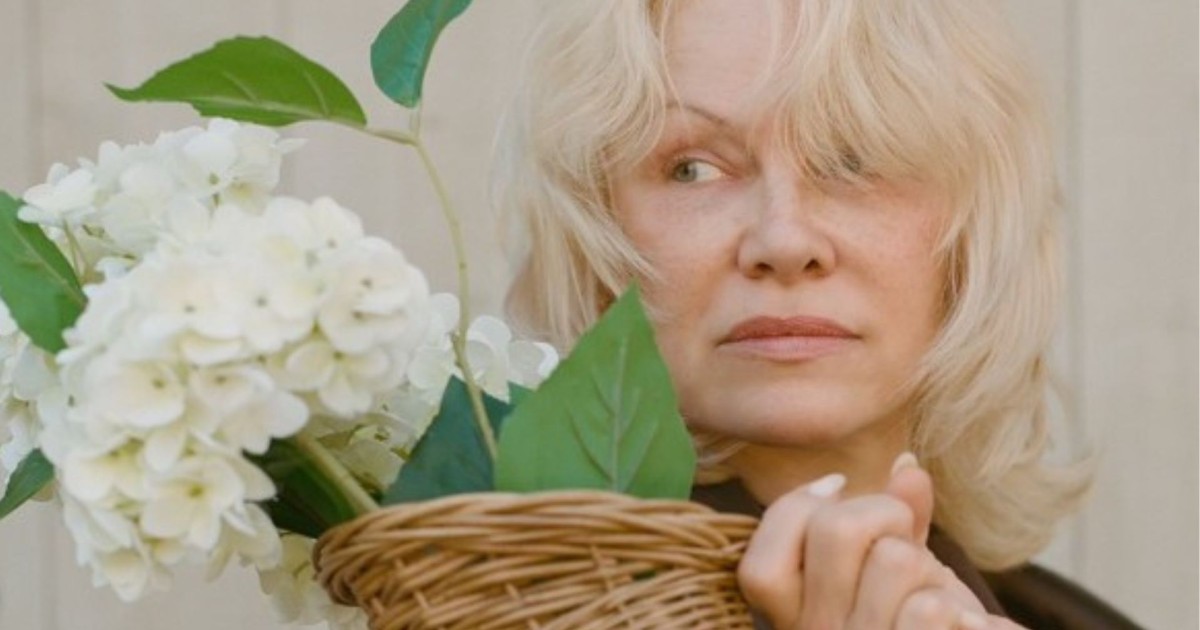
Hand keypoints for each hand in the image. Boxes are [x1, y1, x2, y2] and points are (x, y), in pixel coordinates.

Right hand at [737, 455, 1019, 628]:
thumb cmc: (915, 615)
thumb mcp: (891, 562)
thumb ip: (892, 514)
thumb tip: (907, 467)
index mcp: (792, 614)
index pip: (761, 567)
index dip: (798, 505)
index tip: (837, 484)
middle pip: (835, 530)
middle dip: (884, 512)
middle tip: (901, 539)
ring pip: (893, 559)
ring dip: (926, 566)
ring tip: (930, 591)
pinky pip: (928, 609)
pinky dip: (955, 607)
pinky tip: (955, 623)